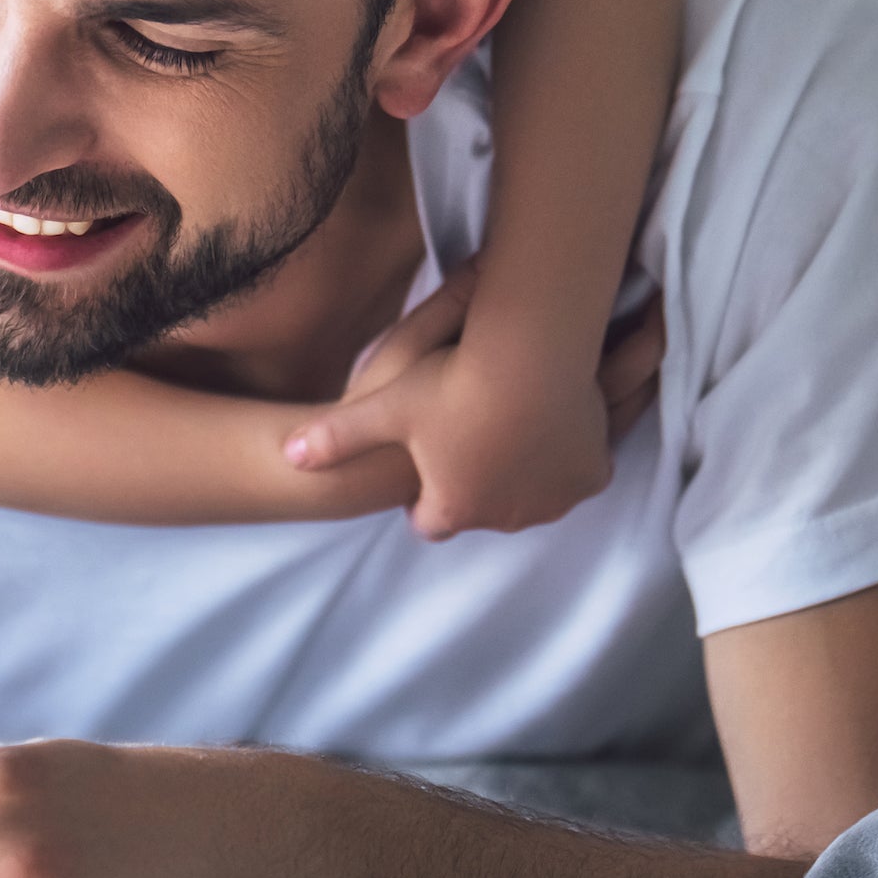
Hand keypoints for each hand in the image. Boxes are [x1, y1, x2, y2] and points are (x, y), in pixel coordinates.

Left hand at [281, 265, 664, 539]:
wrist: (532, 357)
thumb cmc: (451, 382)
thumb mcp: (383, 407)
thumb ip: (335, 436)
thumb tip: (286, 457)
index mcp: (453, 508)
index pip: (430, 521)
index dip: (421, 495)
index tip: (422, 462)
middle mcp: (505, 517)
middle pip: (482, 509)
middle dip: (473, 482)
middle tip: (466, 435)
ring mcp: (553, 500)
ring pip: (531, 494)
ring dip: (520, 471)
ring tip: (508, 424)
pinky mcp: (591, 475)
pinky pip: (574, 472)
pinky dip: (563, 456)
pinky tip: (549, 421)